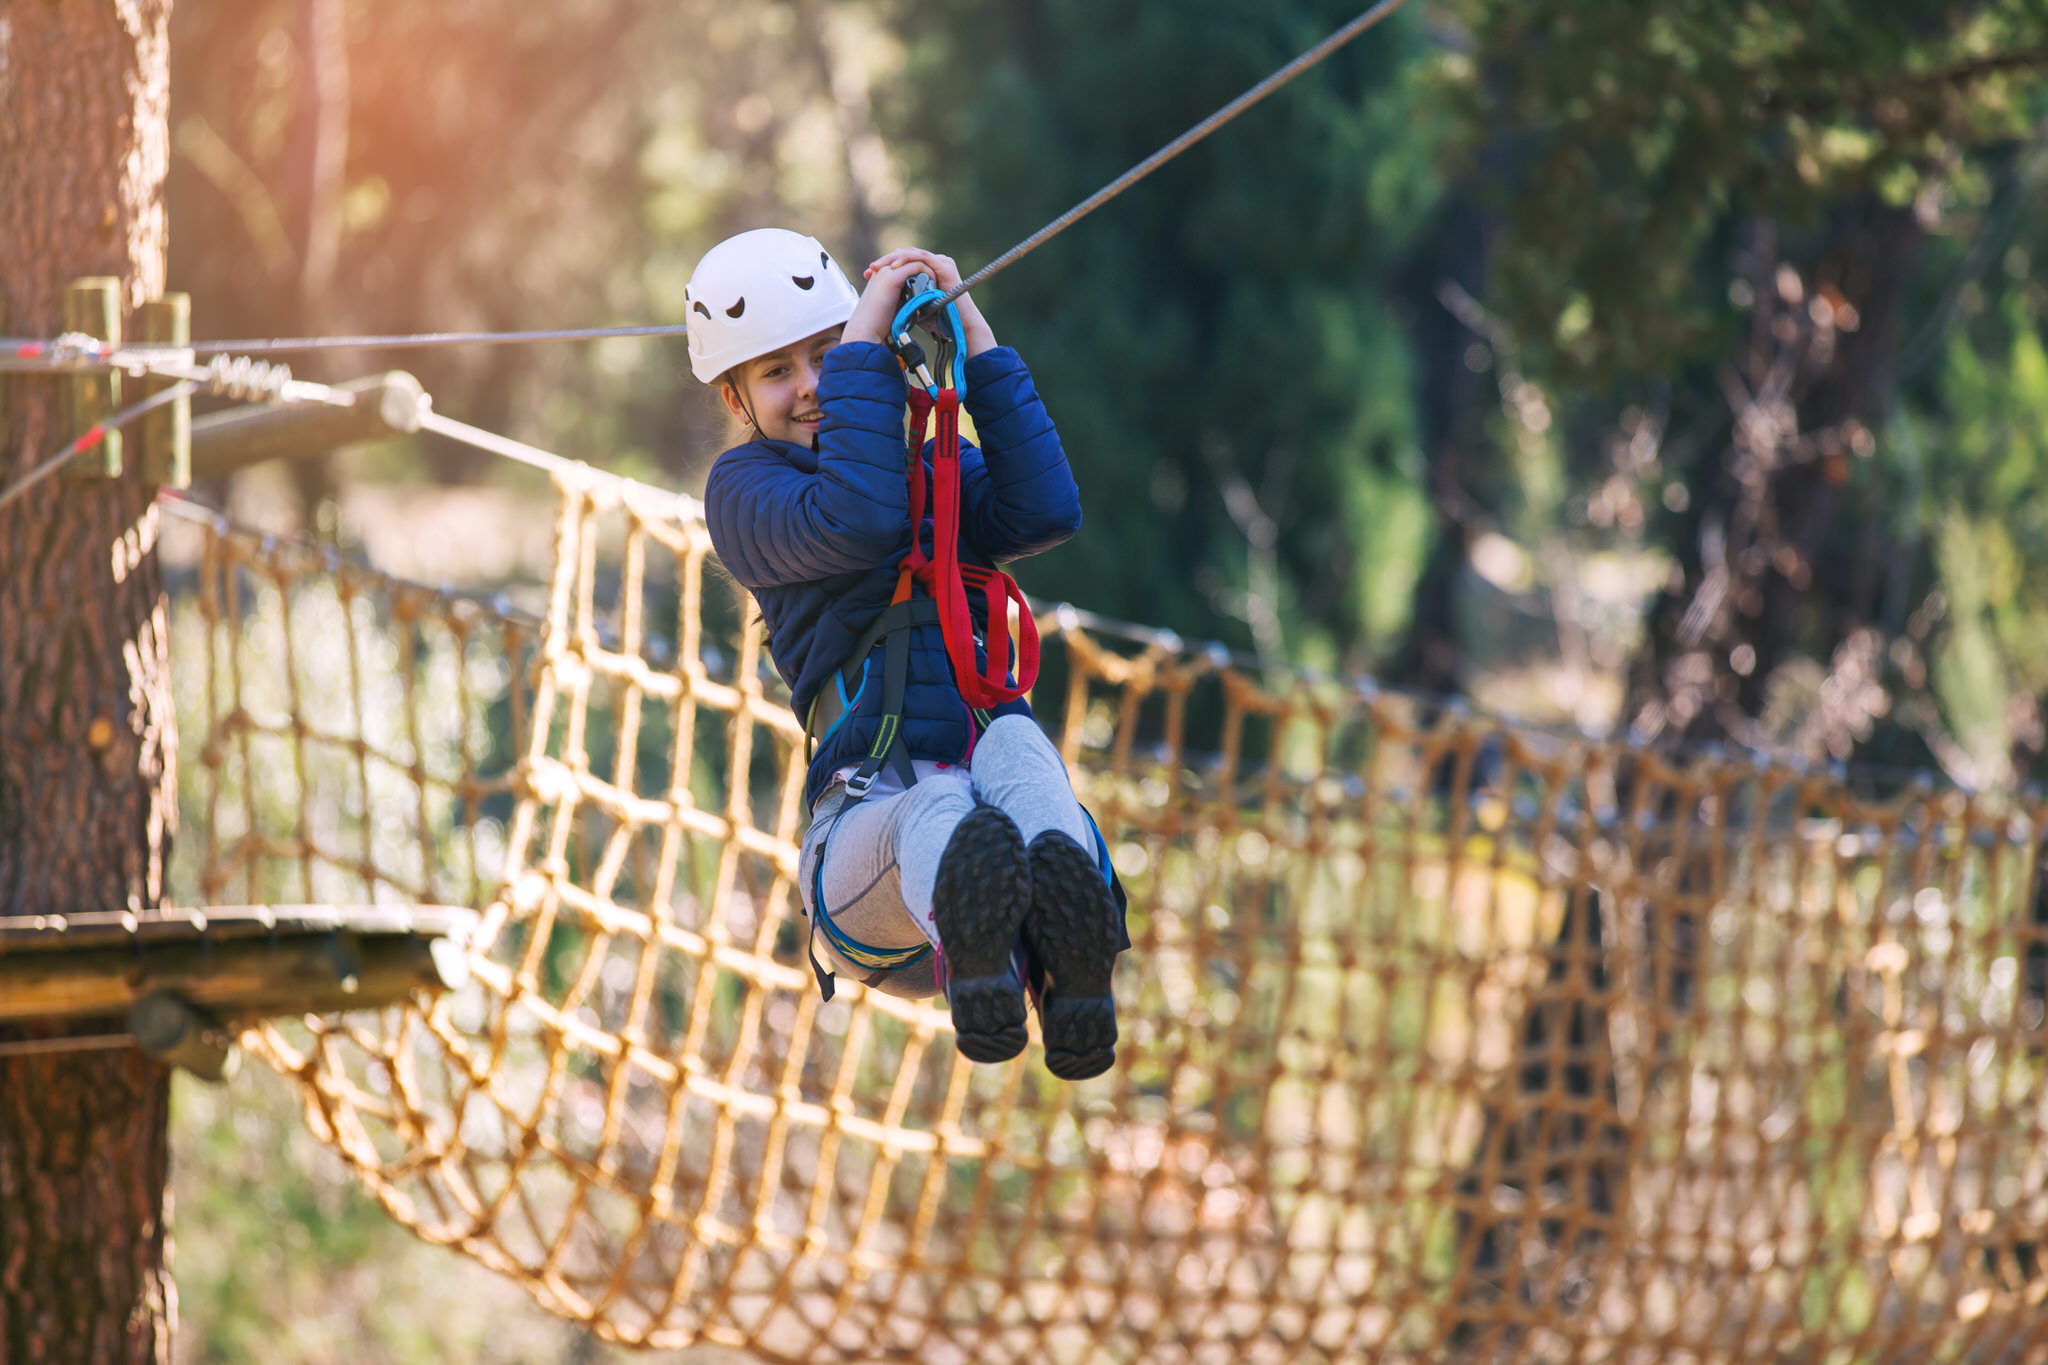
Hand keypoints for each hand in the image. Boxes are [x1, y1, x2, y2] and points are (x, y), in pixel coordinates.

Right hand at [839, 257, 941, 348]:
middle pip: (907, 259)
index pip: (901, 264)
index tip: (928, 281)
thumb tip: (913, 306)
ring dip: (926, 268)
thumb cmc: (875, 325)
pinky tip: (934, 282)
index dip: (916, 270)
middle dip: (922, 266)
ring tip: (936, 279)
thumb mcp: (889, 308)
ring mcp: (887, 272)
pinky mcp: (893, 277)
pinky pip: (916, 266)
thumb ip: (899, 302)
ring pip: (912, 260)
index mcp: (880, 277)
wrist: (865, 330)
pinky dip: (927, 272)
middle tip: (934, 277)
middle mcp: (882, 271)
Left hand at [861, 247, 998, 356]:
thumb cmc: (939, 318)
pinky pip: (922, 257)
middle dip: (885, 260)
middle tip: (870, 268)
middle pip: (905, 254)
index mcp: (928, 269)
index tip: (868, 274)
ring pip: (912, 253)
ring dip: (893, 258)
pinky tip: (895, 267)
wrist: (959, 326)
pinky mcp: (945, 265)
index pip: (903, 261)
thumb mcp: (914, 304)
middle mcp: (935, 263)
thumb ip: (902, 296)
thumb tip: (881, 297)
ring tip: (879, 267)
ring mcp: (941, 262)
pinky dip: (907, 260)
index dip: (885, 265)